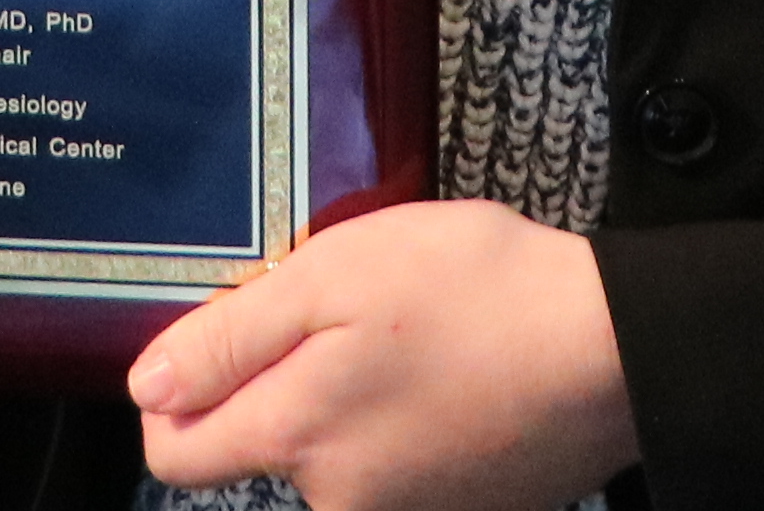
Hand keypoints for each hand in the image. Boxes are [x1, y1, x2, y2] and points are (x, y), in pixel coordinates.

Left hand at [128, 199, 638, 510]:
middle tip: (342, 317)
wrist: (616, 348)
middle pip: (262, 454)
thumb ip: (231, 337)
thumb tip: (148, 389)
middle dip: (280, 389)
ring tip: (412, 339)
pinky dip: (410, 426)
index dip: (175, 394)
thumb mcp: (334, 275)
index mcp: (297, 437)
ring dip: (352, 404)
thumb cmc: (476, 293)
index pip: (175, 455)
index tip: (221, 341)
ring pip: (336, 461)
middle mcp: (341, 504)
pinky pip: (402, 472)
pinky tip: (453, 376)